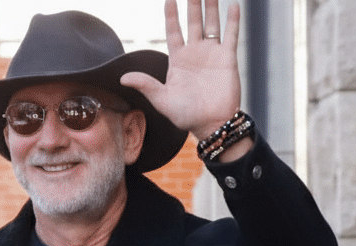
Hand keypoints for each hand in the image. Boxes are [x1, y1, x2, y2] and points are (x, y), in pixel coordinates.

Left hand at [120, 0, 243, 142]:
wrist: (211, 124)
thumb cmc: (185, 115)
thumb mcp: (161, 99)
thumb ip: (145, 85)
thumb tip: (122, 78)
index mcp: (178, 60)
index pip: (173, 31)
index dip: (171, 15)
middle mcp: (195, 53)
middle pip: (193, 21)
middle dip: (192, 4)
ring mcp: (212, 54)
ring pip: (211, 24)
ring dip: (211, 6)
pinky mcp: (228, 58)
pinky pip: (231, 35)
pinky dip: (233, 20)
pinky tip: (233, 5)